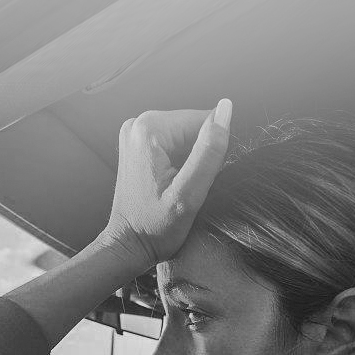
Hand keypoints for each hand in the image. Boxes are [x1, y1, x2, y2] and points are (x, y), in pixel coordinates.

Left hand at [100, 101, 231, 267]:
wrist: (127, 245)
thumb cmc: (155, 228)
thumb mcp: (189, 194)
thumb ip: (210, 151)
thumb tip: (227, 108)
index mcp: (150, 129)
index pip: (206, 121)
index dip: (212, 152)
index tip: (194, 180)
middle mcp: (139, 123)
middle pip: (195, 127)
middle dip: (200, 156)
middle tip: (186, 187)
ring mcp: (136, 132)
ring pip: (187, 135)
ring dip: (191, 160)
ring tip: (177, 187)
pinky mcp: (138, 143)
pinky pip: (174, 143)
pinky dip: (180, 162)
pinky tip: (170, 184)